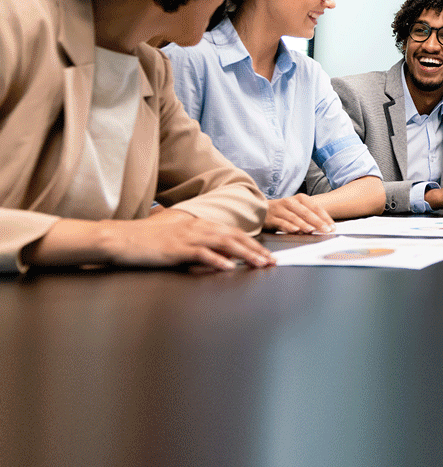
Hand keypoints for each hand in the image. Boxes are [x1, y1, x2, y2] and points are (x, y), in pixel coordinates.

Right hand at [104, 209, 273, 269]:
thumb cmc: (147, 242)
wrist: (120, 238)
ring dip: (245, 254)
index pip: (233, 232)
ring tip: (259, 264)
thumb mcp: (178, 240)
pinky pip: (200, 253)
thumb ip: (200, 246)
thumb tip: (223, 258)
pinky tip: (229, 267)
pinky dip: (217, 260)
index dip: (252, 243)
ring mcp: (186, 237)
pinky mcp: (175, 249)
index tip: (267, 254)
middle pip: (234, 236)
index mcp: (198, 224)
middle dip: (256, 249)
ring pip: (223, 243)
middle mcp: (196, 227)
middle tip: (272, 262)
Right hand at [265, 194, 334, 233]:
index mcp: (299, 199)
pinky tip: (295, 231)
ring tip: (312, 230)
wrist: (260, 209)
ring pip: (294, 217)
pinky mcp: (270, 218)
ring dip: (304, 224)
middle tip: (326, 230)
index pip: (315, 207)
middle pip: (306, 212)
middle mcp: (290, 202)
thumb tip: (324, 227)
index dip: (325, 217)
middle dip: (318, 222)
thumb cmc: (283, 211)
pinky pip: (281, 222)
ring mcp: (279, 210)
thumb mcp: (297, 210)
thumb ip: (309, 217)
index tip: (332, 226)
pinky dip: (289, 227)